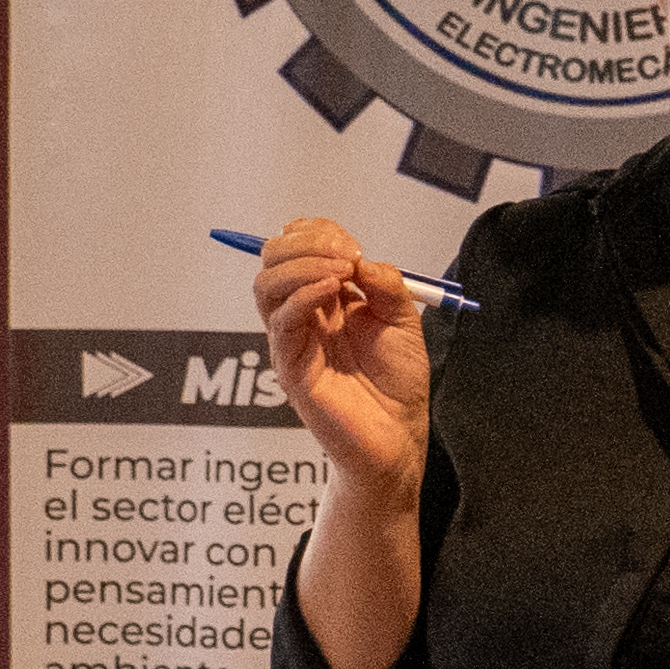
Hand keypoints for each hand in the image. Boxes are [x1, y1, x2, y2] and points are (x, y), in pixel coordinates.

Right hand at [249, 216, 429, 496]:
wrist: (399, 434)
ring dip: (301, 266)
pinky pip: (281, 322)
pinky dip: (303, 296)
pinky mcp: (290, 366)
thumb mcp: (404, 320)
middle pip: (274, 260)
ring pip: (266, 285)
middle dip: (305, 243)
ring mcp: (292, 340)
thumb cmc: (399, 383)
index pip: (301, 248)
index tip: (352, 246)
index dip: (320, 234)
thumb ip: (386, 284)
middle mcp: (304, 315)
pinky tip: (333, 293)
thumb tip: (360, 259)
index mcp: (327, 299)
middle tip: (345, 254)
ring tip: (340, 273)